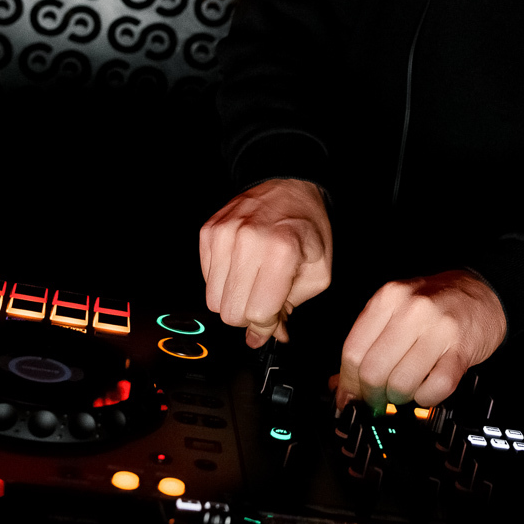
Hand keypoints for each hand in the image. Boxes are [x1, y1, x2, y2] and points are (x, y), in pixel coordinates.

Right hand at [199, 179, 331, 347]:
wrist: (288, 186)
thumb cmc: (307, 227)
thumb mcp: (317, 272)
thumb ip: (291, 308)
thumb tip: (263, 337)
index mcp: (281, 251)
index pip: (259, 313)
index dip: (267, 326)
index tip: (274, 324)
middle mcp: (248, 240)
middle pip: (231, 312)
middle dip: (249, 316)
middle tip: (264, 301)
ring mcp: (223, 234)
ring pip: (213, 299)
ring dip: (234, 299)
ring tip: (254, 282)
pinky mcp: (208, 232)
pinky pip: (206, 278)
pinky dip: (223, 281)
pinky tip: (242, 267)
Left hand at [335, 270, 506, 410]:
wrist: (483, 293)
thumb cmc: (436, 303)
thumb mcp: (396, 310)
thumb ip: (367, 341)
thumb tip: (340, 384)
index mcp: (388, 298)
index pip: (352, 352)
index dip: (348, 383)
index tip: (351, 397)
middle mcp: (412, 310)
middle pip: (373, 372)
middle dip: (372, 396)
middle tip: (377, 401)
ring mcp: (439, 329)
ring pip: (401, 384)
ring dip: (400, 398)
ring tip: (405, 390)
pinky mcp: (462, 350)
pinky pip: (435, 389)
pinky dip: (426, 398)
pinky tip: (428, 388)